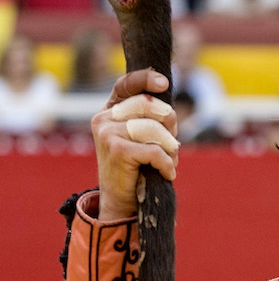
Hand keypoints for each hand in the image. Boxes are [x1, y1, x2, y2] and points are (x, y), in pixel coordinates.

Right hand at [92, 69, 178, 220]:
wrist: (121, 200)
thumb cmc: (137, 167)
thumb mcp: (142, 138)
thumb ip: (151, 119)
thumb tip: (170, 109)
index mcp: (109, 111)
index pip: (126, 85)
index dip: (145, 79)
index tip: (163, 82)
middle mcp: (104, 118)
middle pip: (151, 107)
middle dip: (169, 126)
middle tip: (171, 146)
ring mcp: (108, 133)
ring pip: (155, 130)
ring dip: (170, 148)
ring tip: (168, 161)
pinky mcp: (117, 149)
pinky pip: (156, 151)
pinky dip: (167, 164)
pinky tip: (167, 173)